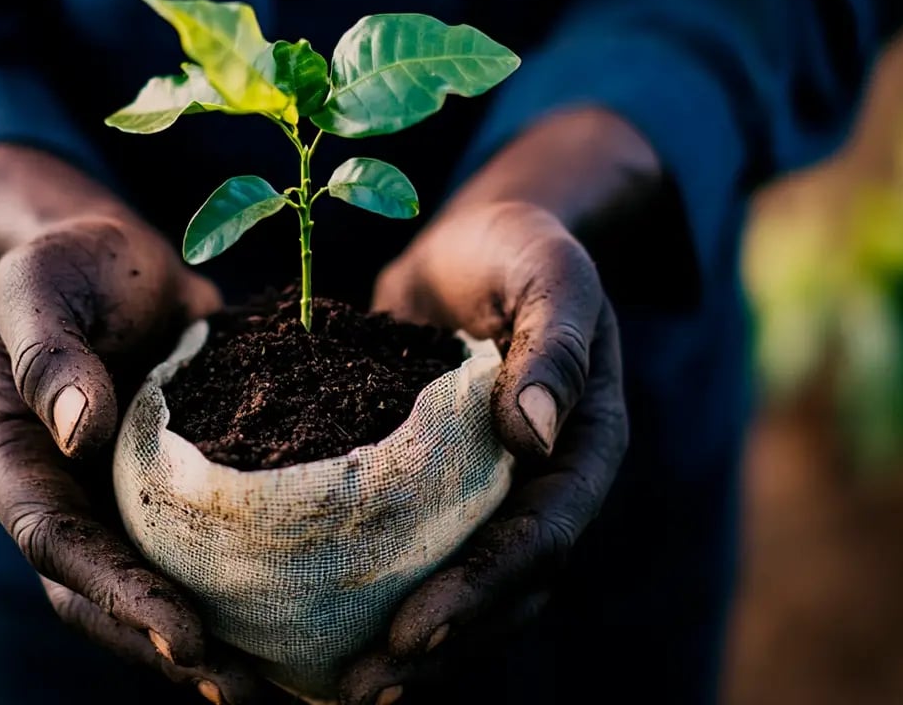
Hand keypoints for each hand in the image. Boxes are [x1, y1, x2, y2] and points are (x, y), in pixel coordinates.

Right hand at [0, 146, 283, 702]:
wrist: (109, 254)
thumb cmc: (63, 263)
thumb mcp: (38, 287)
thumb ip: (49, 354)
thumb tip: (78, 433)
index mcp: (14, 459)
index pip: (58, 545)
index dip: (118, 596)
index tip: (184, 637)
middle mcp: (64, 495)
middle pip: (105, 593)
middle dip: (168, 647)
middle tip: (245, 689)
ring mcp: (121, 495)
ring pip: (156, 583)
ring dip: (210, 638)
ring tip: (280, 684)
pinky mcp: (175, 483)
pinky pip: (204, 541)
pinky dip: (243, 581)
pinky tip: (305, 609)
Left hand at [340, 200, 627, 703]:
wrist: (477, 242)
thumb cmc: (521, 246)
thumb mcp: (547, 272)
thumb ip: (555, 345)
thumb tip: (540, 434)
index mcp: (585, 448)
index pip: (541, 539)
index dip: (482, 591)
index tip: (413, 632)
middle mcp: (541, 484)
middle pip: (502, 590)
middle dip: (439, 644)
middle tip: (361, 688)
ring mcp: (488, 490)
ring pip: (461, 587)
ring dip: (408, 644)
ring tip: (338, 688)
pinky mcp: (435, 483)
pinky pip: (413, 549)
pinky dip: (375, 591)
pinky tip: (317, 625)